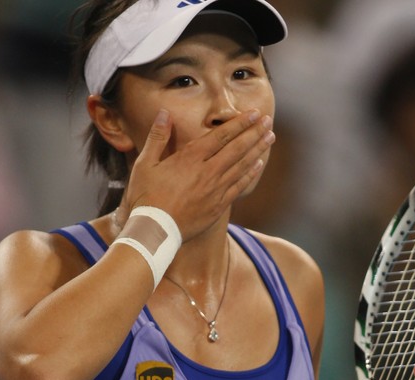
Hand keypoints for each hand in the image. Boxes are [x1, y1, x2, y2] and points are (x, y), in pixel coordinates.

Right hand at [120, 108, 272, 240]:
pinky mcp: (218, 206)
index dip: (239, 123)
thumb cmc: (145, 197)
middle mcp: (207, 172)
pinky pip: (239, 186)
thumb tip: (164, 113)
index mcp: (190, 158)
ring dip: (257, 150)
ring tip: (270, 137)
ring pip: (242, 165)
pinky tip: (258, 165)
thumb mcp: (144, 164)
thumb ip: (157, 137)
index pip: (221, 135)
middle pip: (237, 148)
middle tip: (268, 120)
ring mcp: (215, 190)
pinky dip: (250, 174)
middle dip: (254, 132)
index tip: (253, 113)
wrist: (154, 231)